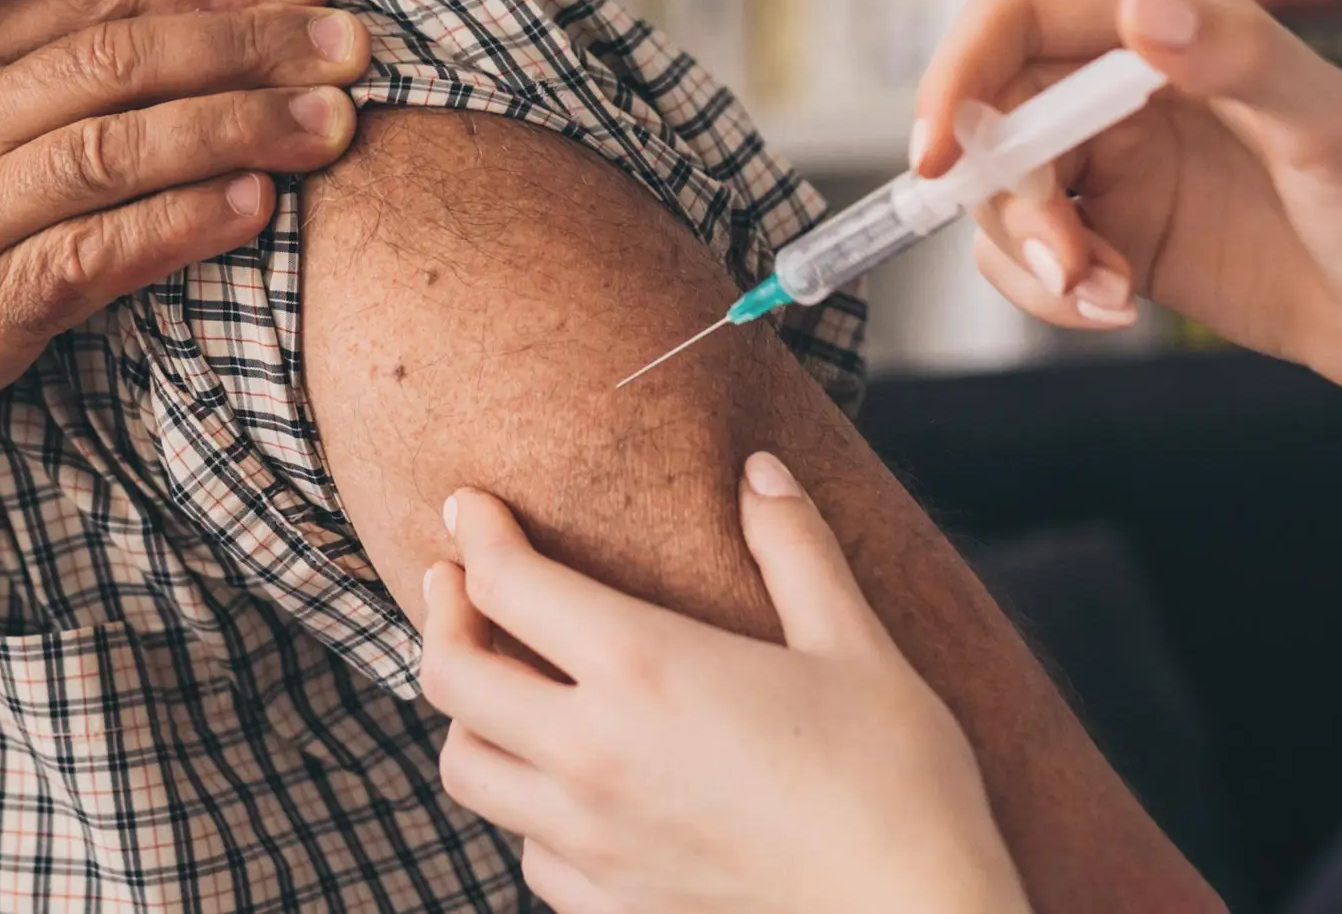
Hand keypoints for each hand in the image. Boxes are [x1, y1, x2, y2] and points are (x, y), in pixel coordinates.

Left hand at [420, 455, 1031, 913]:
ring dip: (469, 718)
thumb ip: (796, 549)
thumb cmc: (900, 783)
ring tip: (498, 686)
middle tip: (455, 583)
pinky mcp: (609, 907)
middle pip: (452, 676)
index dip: (476, 532)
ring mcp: (590, 841)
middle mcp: (591, 755)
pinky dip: (525, 809)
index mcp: (644, 667)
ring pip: (466, 772)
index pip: (507, 582)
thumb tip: (760, 470)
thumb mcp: (856, 647)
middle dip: (441, 615)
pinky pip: (526, 851)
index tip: (468, 506)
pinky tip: (564, 788)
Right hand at [912, 0, 1341, 508]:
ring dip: (1028, 255)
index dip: (957, 75)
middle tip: (1065, 260)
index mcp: (1169, 23)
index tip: (938, 157)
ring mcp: (1118, 165)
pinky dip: (1049, 292)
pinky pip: (1030, 259)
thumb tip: (1138, 10)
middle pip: (993, 119)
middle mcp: (1128, 84)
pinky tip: (1116, 309)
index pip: (1015, 19)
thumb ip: (1232, 61)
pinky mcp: (1120, 238)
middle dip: (1004, 196)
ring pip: (1001, 198)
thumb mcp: (1324, 127)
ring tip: (1104, 297)